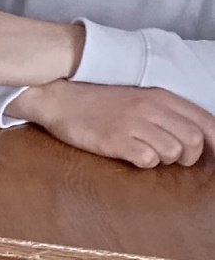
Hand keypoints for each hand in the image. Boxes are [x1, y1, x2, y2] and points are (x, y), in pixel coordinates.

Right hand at [10, 81, 214, 167]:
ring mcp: (133, 123)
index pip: (207, 122)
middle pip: (194, 140)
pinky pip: (147, 160)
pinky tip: (131, 155)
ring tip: (147, 153)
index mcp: (162, 97)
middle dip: (190, 157)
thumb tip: (199, 140)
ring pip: (173, 152)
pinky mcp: (115, 139)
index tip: (211, 159)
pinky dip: (144, 163)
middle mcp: (151, 108)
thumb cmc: (102, 103)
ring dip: (165, 160)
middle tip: (173, 159)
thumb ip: (169, 114)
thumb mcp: (141, 100)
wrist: (60, 98)